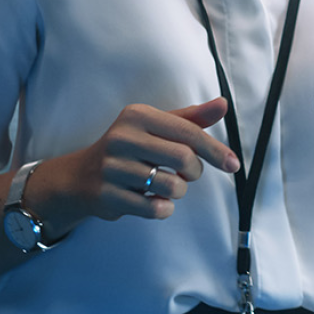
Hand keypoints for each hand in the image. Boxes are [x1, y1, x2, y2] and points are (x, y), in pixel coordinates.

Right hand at [37, 96, 240, 231]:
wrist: (80, 177)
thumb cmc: (129, 148)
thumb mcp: (156, 127)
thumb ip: (191, 118)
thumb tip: (223, 104)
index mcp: (138, 115)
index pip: (188, 132)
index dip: (215, 149)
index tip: (233, 164)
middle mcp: (123, 137)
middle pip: (184, 158)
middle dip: (194, 171)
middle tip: (186, 174)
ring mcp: (113, 167)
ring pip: (172, 186)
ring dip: (178, 192)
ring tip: (165, 186)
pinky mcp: (108, 195)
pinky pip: (155, 209)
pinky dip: (164, 209)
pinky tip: (153, 200)